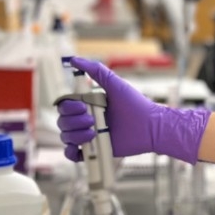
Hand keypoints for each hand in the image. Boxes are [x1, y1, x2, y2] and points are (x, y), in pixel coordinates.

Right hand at [56, 57, 210, 163]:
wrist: (151, 126)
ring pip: (66, 137)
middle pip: (63, 121)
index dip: (68, 107)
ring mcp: (89, 135)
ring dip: (75, 135)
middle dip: (73, 121)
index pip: (65, 106)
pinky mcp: (95, 150)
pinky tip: (79, 148)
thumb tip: (74, 59)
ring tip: (94, 133)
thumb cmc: (135, 104)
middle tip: (91, 120)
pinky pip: (72, 154)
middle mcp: (86, 119)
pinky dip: (71, 152)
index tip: (82, 106)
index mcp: (88, 104)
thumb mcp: (115, 84)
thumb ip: (96, 70)